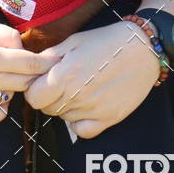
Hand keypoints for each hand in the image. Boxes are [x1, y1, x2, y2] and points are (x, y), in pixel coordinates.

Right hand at [0, 16, 57, 124]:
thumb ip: (6, 36)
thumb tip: (23, 49)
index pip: (31, 65)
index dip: (47, 64)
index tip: (56, 62)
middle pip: (24, 84)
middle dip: (34, 76)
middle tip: (36, 70)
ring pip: (9, 100)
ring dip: (14, 90)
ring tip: (10, 78)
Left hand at [23, 21, 161, 138]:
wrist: (142, 49)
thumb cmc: (106, 41)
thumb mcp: (74, 41)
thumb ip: (50, 56)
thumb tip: (31, 67)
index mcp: (64, 75)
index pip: (33, 97)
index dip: (35, 89)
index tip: (43, 81)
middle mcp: (76, 96)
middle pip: (47, 109)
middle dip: (48, 97)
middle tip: (62, 83)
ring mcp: (92, 110)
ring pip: (63, 118)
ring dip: (65, 106)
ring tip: (79, 88)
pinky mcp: (108, 119)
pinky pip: (82, 132)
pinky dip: (79, 123)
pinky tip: (86, 107)